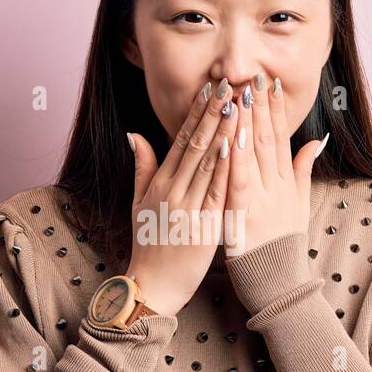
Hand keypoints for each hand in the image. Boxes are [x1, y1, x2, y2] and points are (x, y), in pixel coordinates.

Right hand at [124, 79, 237, 316]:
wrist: (153, 286)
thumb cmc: (149, 245)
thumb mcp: (139, 203)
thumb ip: (142, 167)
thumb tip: (134, 134)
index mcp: (159, 184)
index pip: (180, 140)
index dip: (196, 113)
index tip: (210, 89)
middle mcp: (172, 191)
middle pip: (195, 145)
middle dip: (213, 113)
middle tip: (227, 85)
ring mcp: (187, 208)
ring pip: (207, 162)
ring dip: (223, 132)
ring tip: (237, 105)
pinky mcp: (202, 226)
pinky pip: (216, 191)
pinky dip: (224, 168)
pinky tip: (232, 145)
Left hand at [223, 72, 327, 256]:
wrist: (277, 281)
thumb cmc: (282, 244)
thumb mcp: (298, 206)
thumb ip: (303, 171)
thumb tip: (315, 140)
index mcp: (286, 182)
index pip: (280, 138)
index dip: (276, 110)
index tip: (269, 83)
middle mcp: (276, 186)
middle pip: (268, 139)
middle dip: (261, 107)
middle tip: (254, 77)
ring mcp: (262, 199)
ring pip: (254, 155)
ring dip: (247, 123)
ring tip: (241, 95)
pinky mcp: (244, 214)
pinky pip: (240, 181)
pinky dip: (236, 158)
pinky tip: (231, 136)